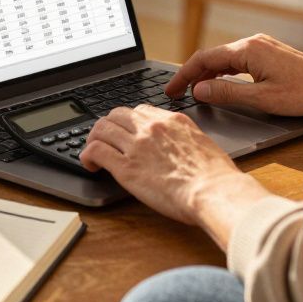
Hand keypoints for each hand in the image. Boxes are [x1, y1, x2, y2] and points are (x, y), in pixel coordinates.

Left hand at [79, 104, 265, 229]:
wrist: (213, 190)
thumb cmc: (215, 175)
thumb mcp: (202, 144)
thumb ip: (185, 139)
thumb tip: (180, 146)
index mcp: (172, 120)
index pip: (141, 110)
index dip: (129, 121)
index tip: (127, 132)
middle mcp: (151, 127)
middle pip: (117, 115)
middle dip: (108, 126)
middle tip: (105, 140)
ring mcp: (136, 145)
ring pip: (101, 129)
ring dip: (93, 139)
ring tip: (93, 152)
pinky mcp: (126, 168)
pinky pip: (96, 151)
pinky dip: (87, 156)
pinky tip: (90, 165)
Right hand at [164, 34, 302, 116]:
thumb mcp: (261, 99)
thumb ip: (227, 93)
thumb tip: (199, 90)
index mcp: (248, 50)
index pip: (204, 58)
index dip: (183, 75)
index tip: (171, 90)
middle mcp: (253, 43)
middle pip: (212, 56)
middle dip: (192, 74)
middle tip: (176, 93)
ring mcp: (262, 47)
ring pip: (225, 59)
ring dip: (207, 74)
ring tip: (193, 91)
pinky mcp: (270, 54)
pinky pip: (238, 61)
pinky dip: (223, 72)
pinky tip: (219, 85)